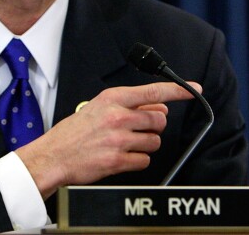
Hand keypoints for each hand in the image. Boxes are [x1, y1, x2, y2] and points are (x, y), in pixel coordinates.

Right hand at [15, 81, 200, 197]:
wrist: (53, 157)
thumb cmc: (75, 132)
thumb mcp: (99, 107)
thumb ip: (129, 105)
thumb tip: (159, 106)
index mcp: (113, 99)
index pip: (154, 90)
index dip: (179, 90)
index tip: (195, 88)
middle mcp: (117, 116)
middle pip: (159, 119)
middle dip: (155, 126)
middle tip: (138, 129)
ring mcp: (118, 139)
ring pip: (155, 141)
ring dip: (147, 144)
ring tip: (126, 144)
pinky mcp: (117, 160)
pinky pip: (145, 160)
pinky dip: (138, 160)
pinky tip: (122, 157)